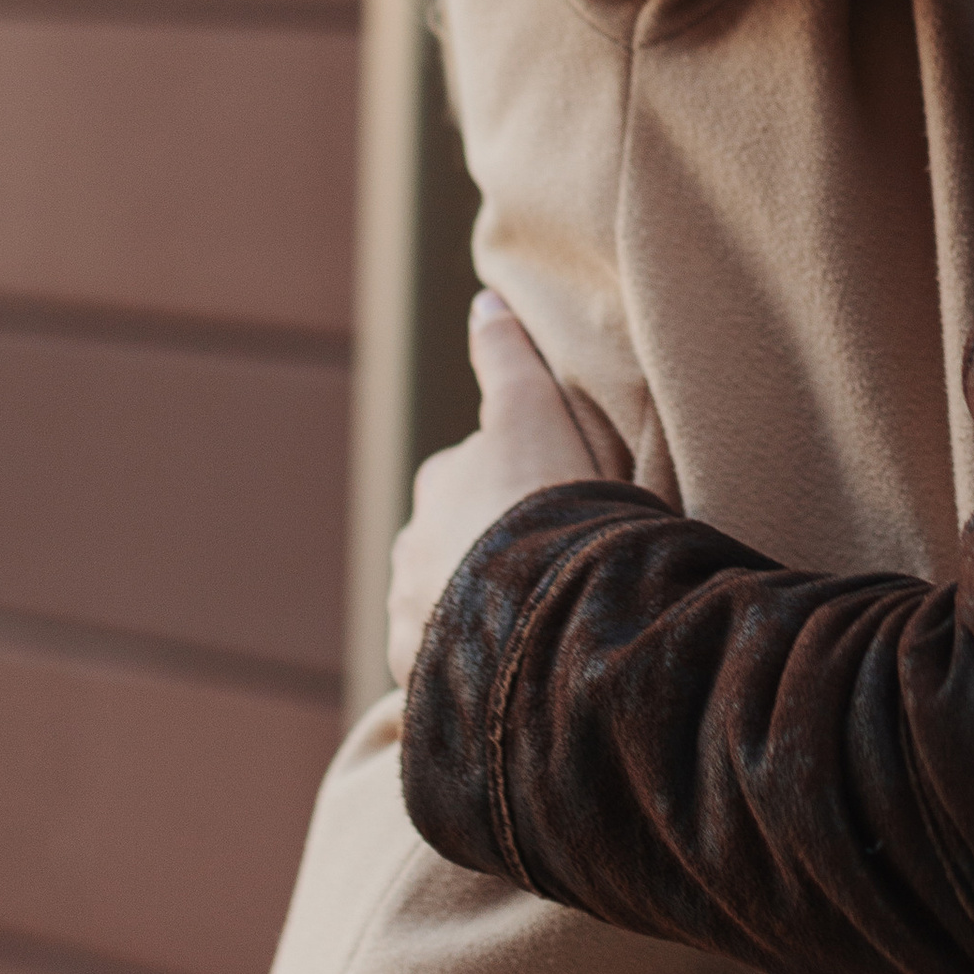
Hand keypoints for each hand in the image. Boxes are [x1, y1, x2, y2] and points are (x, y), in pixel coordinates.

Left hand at [387, 293, 596, 688]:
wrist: (541, 610)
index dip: (524, 489)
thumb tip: (484, 299)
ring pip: (448, 605)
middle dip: (491, 554)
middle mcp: (411, 545)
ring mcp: (412, 614)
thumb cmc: (547, 502)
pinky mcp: (420, 674)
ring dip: (479, 612)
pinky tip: (513, 669)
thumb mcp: (534, 411)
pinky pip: (447, 666)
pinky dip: (473, 666)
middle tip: (552, 569)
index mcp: (439, 481)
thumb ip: (506, 354)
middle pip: (457, 542)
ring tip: (536, 626)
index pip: (478, 476)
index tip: (561, 508)